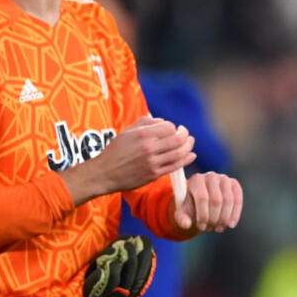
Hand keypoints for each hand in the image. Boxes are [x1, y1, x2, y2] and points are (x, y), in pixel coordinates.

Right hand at [61, 116, 195, 205]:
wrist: (105, 173)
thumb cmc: (115, 151)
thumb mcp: (127, 132)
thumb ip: (145, 123)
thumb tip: (162, 121)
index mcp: (142, 134)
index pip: (169, 127)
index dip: (174, 127)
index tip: (173, 129)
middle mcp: (149, 148)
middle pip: (178, 139)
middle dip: (185, 135)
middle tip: (186, 134)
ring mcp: (152, 162)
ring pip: (179, 153)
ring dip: (189, 147)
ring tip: (190, 142)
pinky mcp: (154, 174)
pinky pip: (175, 166)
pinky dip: (186, 160)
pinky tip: (191, 155)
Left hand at [172, 171, 242, 233]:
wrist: (201, 201)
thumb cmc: (191, 207)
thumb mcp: (183, 213)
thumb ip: (182, 219)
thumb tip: (186, 225)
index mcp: (196, 180)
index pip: (202, 198)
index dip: (203, 215)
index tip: (201, 227)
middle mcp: (210, 176)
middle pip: (216, 200)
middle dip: (214, 219)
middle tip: (210, 229)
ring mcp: (224, 179)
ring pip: (228, 201)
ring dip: (224, 218)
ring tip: (218, 228)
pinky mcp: (234, 184)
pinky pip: (238, 200)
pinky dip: (235, 214)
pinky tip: (230, 225)